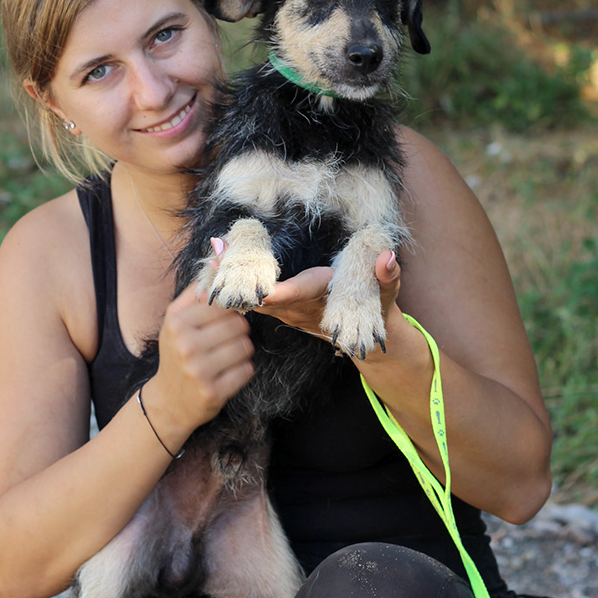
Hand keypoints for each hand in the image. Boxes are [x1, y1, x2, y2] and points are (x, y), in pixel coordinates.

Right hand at [147, 281, 254, 434]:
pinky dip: (242, 371)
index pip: (223, 303)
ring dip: (243, 351)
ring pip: (246, 346)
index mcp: (176, 322)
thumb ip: (196, 293)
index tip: (228, 316)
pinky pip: (247, 371)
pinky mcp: (212, 391)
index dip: (231, 309)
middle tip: (226, 341)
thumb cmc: (176, 354)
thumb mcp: (175, 321)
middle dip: (238, 332)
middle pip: (239, 324)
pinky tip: (227, 373)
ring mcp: (198, 370)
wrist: (168, 402)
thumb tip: (218, 260)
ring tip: (227, 356)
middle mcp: (185, 344)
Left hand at [210, 238, 402, 353]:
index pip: (301, 294)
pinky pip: (252, 298)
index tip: (262, 291)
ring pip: (255, 298)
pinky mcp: (279, 308)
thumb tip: (387, 258)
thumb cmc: (377, 309)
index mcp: (323, 298)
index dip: (282, 293)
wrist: (363, 338)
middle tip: (219, 262)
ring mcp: (287, 310)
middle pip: (267, 296)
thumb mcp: (388, 295)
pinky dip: (234, 285)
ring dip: (232, 282)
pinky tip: (213, 270)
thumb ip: (388, 277)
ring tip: (209, 261)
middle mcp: (300, 307)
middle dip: (243, 283)